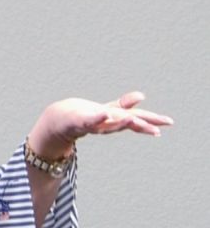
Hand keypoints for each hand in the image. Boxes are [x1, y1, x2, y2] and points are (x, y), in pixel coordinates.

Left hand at [29, 91, 173, 159]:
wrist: (60, 122)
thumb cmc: (87, 117)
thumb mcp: (107, 110)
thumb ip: (124, 105)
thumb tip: (141, 96)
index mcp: (114, 120)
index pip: (135, 119)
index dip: (151, 122)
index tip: (167, 123)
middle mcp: (105, 124)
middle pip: (124, 124)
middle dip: (139, 127)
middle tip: (156, 130)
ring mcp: (92, 124)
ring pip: (107, 125)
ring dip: (119, 124)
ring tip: (132, 120)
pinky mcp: (78, 122)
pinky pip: (88, 120)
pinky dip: (96, 118)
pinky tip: (103, 113)